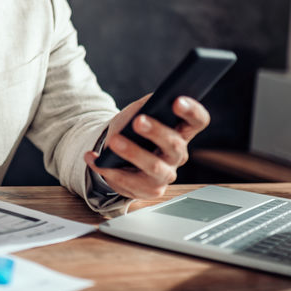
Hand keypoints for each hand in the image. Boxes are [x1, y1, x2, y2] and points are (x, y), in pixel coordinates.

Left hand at [83, 94, 208, 200]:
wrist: (116, 154)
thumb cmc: (132, 129)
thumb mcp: (139, 111)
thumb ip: (147, 105)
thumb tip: (153, 100)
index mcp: (181, 132)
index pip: (197, 121)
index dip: (192, 111)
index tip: (176, 101)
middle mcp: (178, 155)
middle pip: (175, 145)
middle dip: (156, 132)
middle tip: (139, 121)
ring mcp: (165, 174)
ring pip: (154, 166)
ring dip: (133, 153)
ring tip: (114, 142)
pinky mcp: (148, 190)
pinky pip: (128, 182)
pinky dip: (107, 169)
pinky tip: (93, 158)